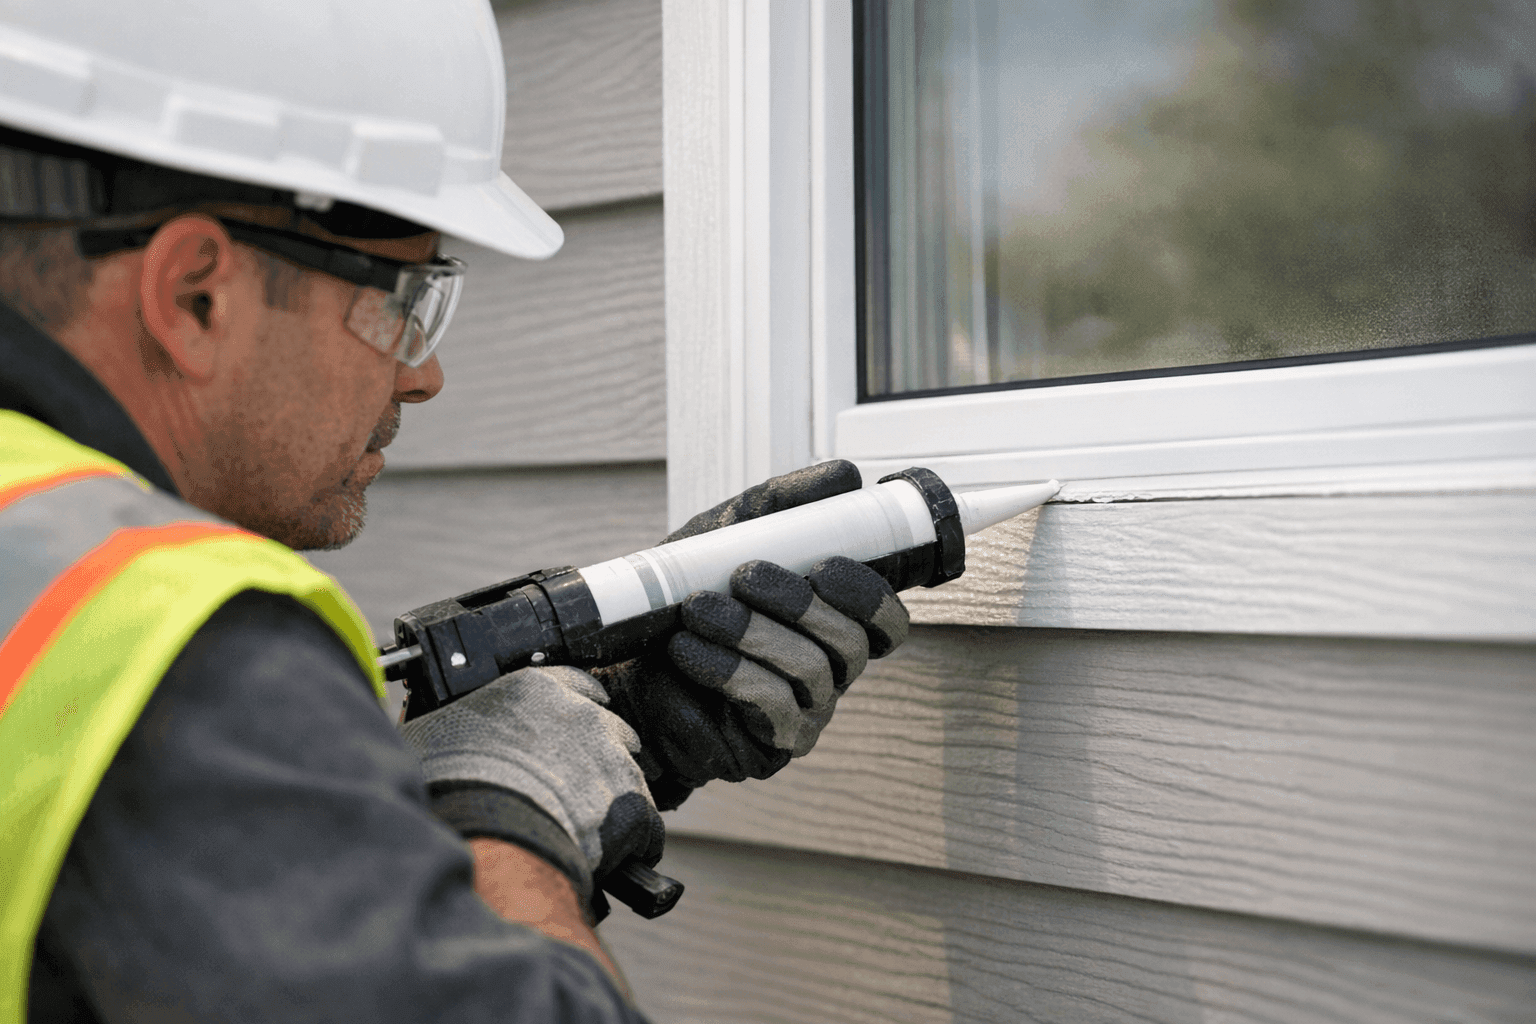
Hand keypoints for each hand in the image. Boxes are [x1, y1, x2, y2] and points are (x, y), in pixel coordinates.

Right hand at [399, 665, 663, 912]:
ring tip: (588, 827)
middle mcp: (583, 715)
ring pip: (630, 775)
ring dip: (614, 798)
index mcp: (536, 689)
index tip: (571, 728)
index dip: (575, 707)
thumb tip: (432, 727)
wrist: (485, 835)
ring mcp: (614, 758)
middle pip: (610, 728)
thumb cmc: (449, 786)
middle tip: (574, 786)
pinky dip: (633, 841)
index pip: (574, 683)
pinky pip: (646, 824)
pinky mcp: (635, 804)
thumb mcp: (433, 734)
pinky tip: (611, 857)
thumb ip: (451, 722)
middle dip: (599, 754)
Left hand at [596, 462, 909, 808]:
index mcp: (830, 624)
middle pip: (850, 644)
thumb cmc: (682, 599)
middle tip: (745, 574)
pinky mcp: (767, 748)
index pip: (885, 621)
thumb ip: (783, 505)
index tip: (825, 565)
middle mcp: (828, 672)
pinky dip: (731, 672)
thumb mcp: (726, 536)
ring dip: (752, 633)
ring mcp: (803, 715)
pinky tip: (689, 648)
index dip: (870, 595)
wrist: (616, 665)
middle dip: (799, 603)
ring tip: (699, 608)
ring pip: (809, 672)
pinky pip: (770, 708)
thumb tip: (847, 476)